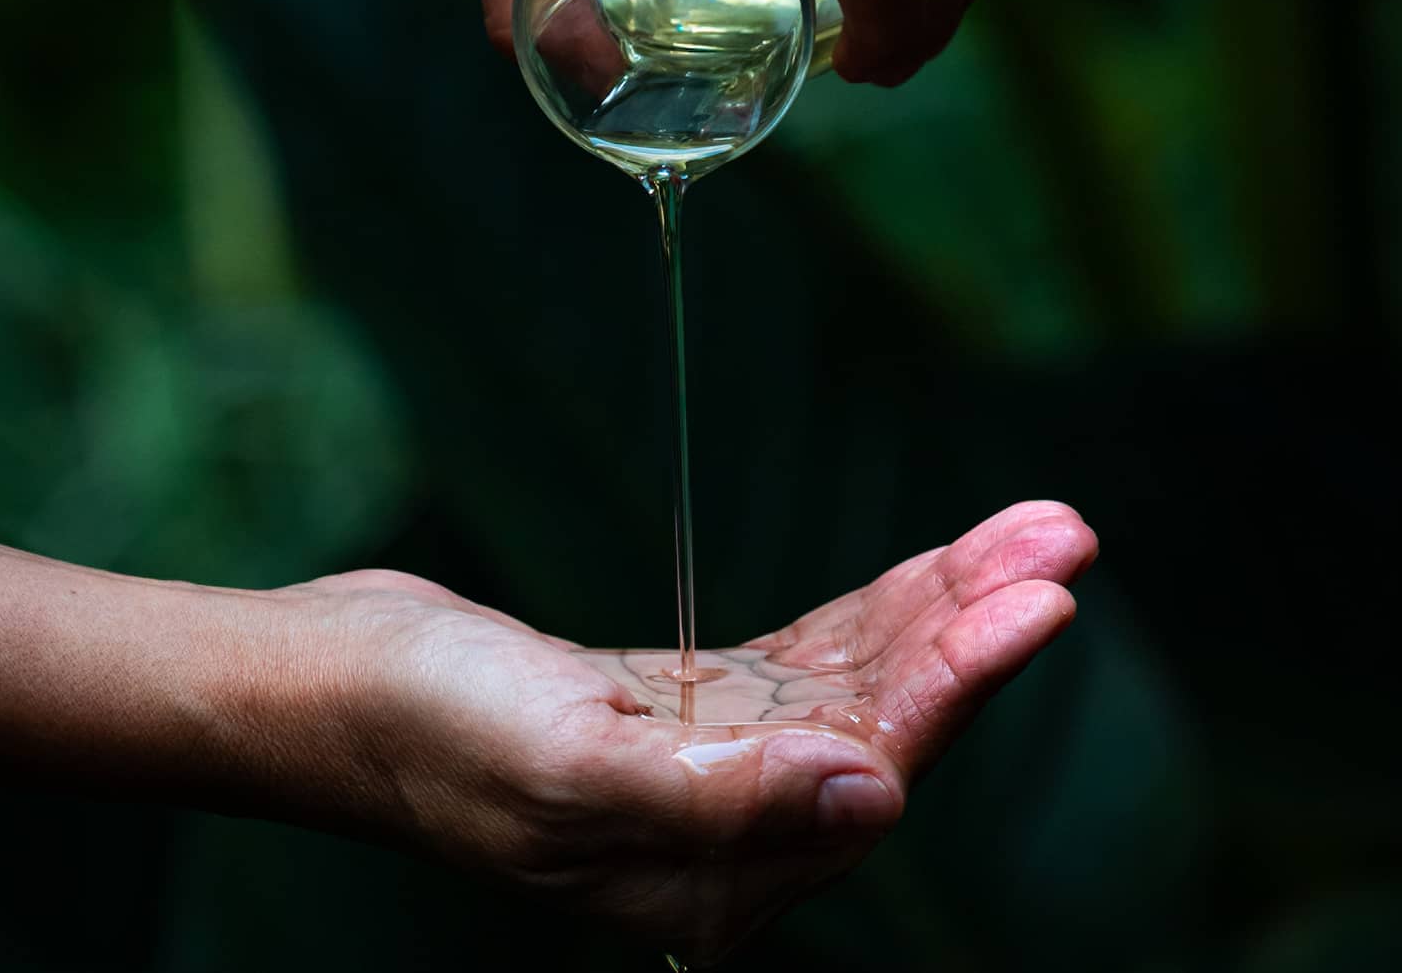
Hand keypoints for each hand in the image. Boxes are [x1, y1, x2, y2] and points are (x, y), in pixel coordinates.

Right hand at [271, 500, 1095, 963]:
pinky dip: (876, 606)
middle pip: (894, 717)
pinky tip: (932, 567)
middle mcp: (734, 829)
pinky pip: (813, 654)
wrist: (338, 683)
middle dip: (980, 624)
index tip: (1043, 595)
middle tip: (1064, 532)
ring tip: (1033, 528)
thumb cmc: (429, 729)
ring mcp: (719, 760)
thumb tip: (874, 803)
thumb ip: (719, 801)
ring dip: (944, 602)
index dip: (965, 678)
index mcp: (713, 874)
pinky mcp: (695, 704)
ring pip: (864, 678)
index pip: (876, 767)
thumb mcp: (562, 765)